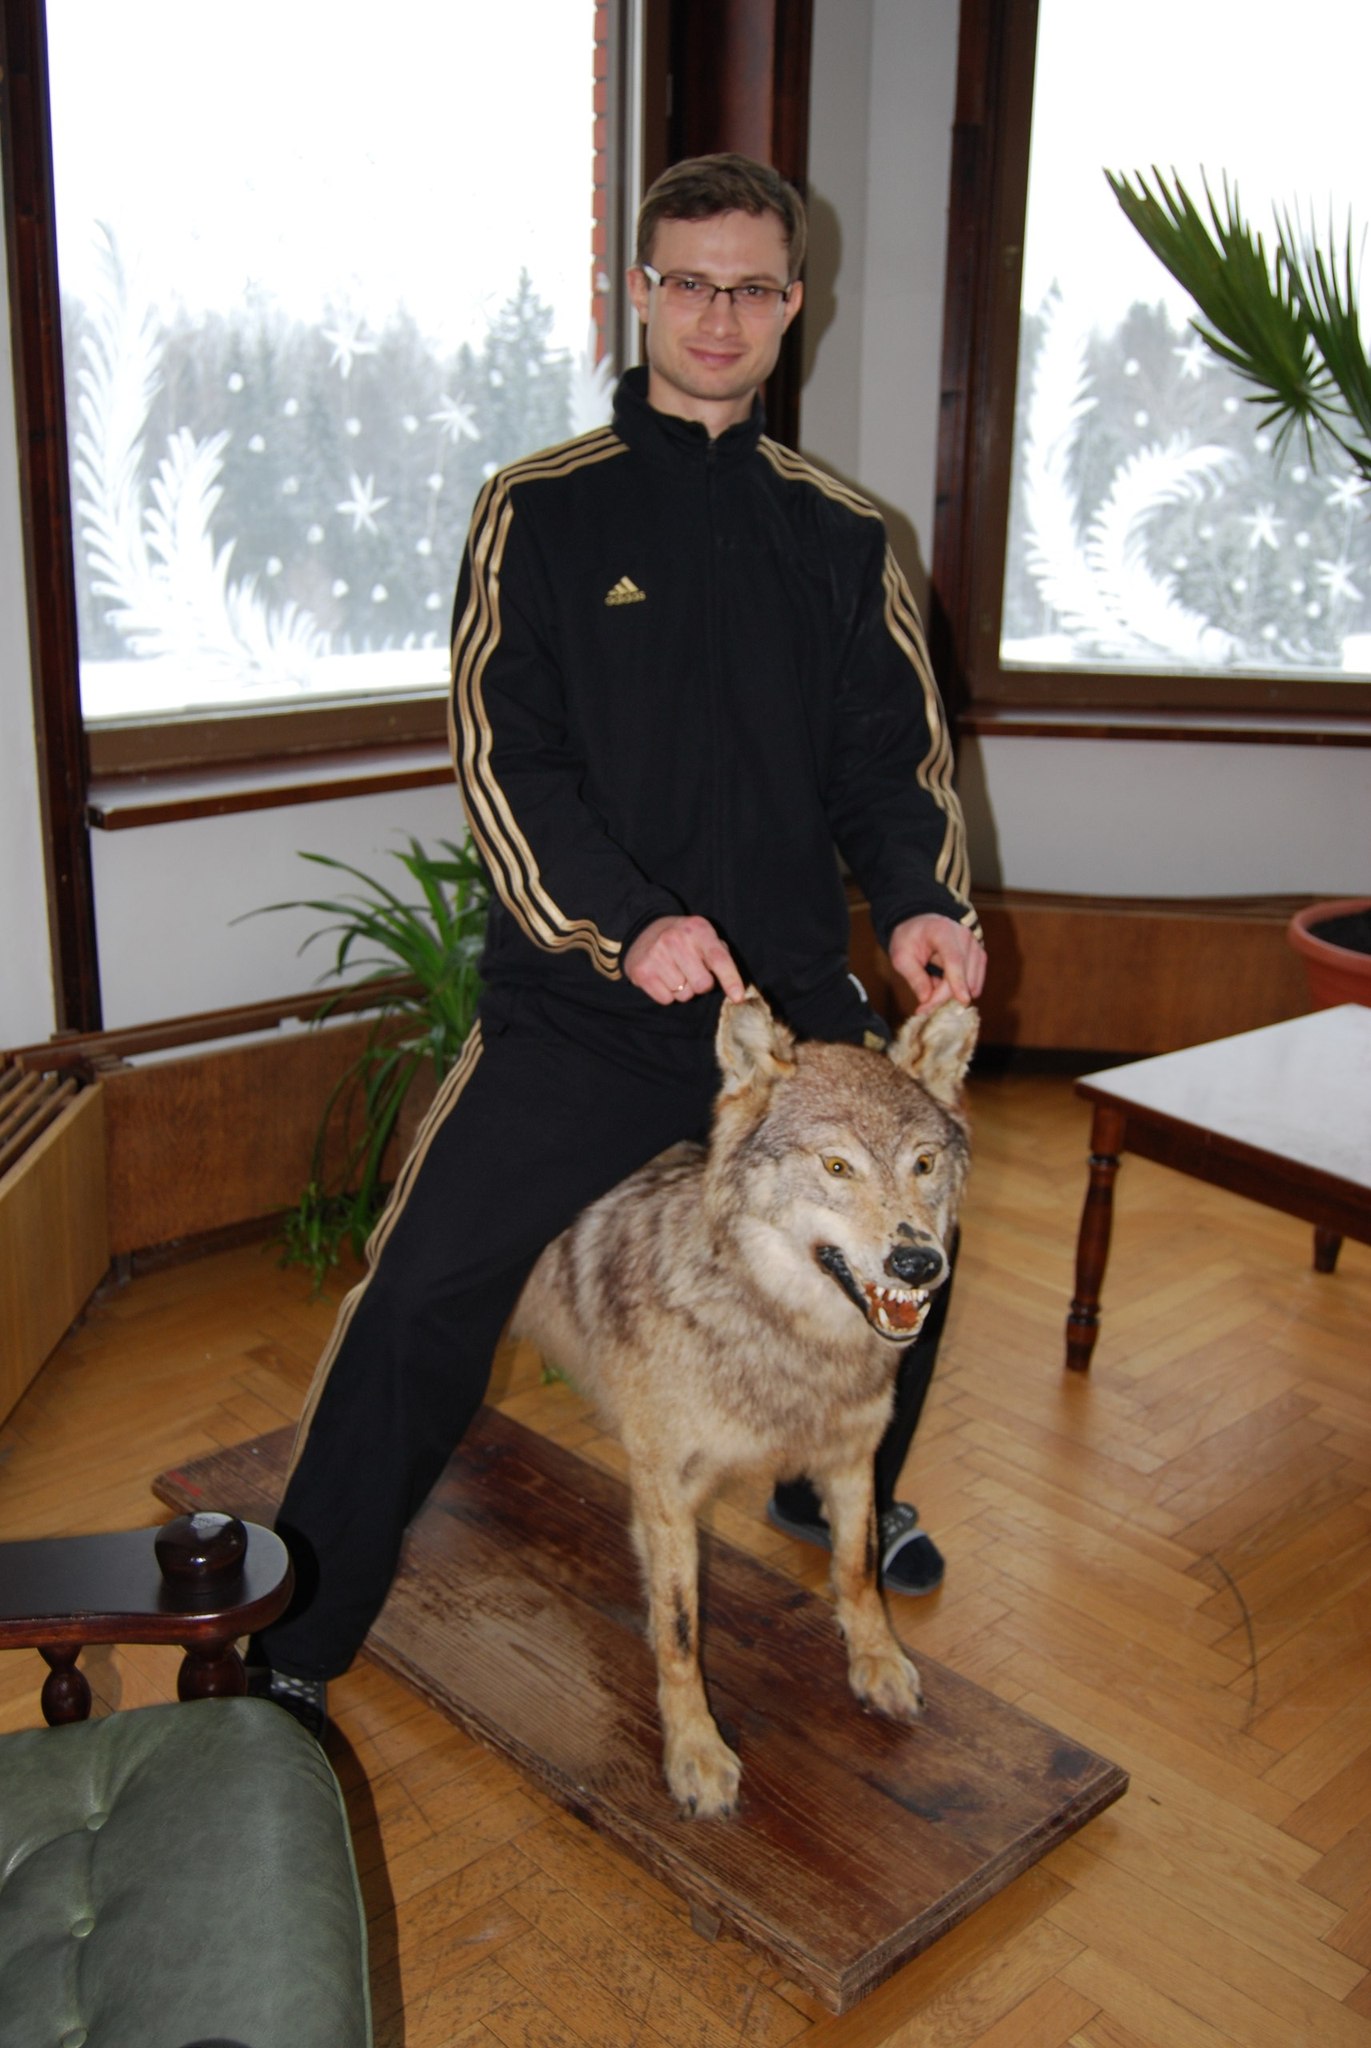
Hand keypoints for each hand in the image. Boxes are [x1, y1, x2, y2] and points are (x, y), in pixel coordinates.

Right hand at [624, 915, 745, 1005]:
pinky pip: (666, 999)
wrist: (644, 930)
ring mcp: (656, 955)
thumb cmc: (684, 940)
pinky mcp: (642, 971)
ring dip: (683, 989)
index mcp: (697, 929)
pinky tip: (663, 977)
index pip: (718, 958)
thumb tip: (736, 991)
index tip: (738, 997)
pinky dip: (668, 994)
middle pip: (702, 984)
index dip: (731, 979)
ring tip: (675, 971)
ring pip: (684, 995)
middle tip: (693, 971)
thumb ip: (722, 957)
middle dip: (702, 984)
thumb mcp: (705, 937)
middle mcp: (675, 939)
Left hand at [888, 914, 986, 1014]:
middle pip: (963, 974)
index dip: (959, 981)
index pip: (954, 959)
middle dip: (944, 995)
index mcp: (942, 931)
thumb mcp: (901, 957)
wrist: (920, 926)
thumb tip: (927, 999)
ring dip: (951, 992)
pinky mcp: (979, 955)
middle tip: (923, 1008)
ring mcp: (975, 945)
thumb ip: (914, 977)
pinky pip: (974, 980)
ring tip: (930, 986)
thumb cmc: (909, 939)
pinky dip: (960, 988)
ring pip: (971, 980)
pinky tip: (944, 985)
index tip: (963, 1001)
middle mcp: (964, 935)